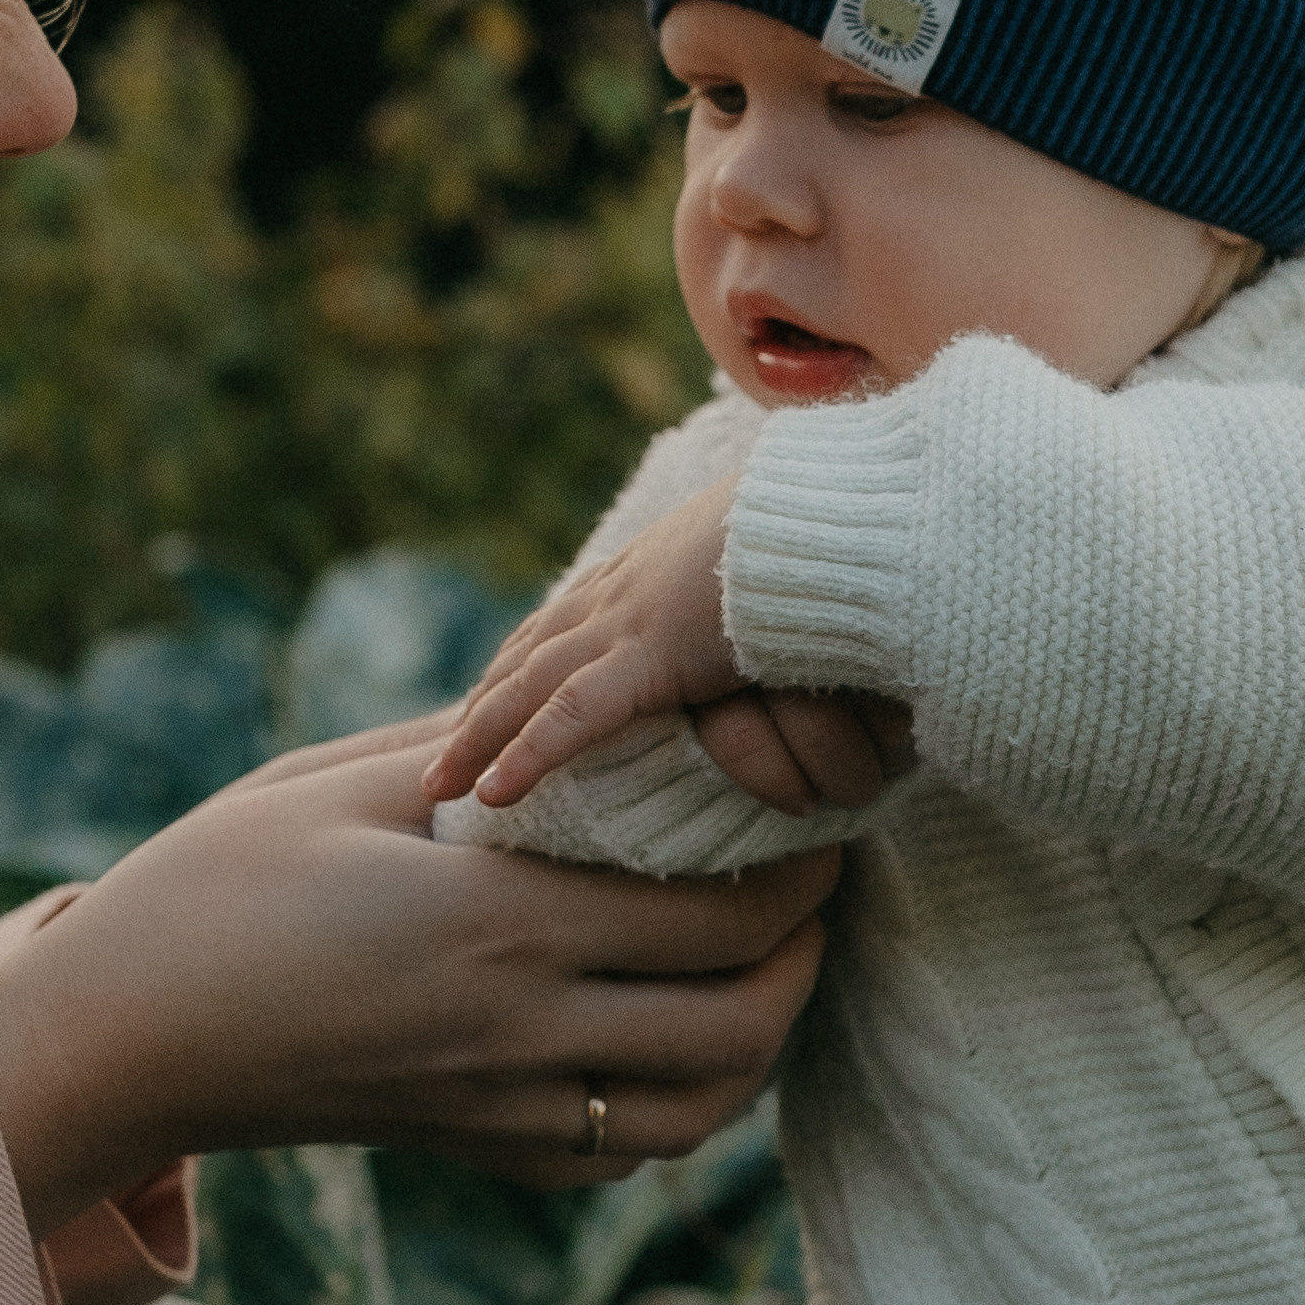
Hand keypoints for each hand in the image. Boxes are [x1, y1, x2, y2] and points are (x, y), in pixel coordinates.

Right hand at [0, 737, 836, 1228]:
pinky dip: (683, 1103)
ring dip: (762, 1035)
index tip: (812, 802)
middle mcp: (519, 1032)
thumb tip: (589, 697)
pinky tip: (675, 1036)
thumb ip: (480, 747)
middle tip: (817, 875)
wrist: (121, 1040)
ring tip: (770, 959)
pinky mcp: (475, 1148)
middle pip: (741, 1018)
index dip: (794, 865)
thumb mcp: (338, 783)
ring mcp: (501, 1107)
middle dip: (805, 947)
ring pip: (702, 1106)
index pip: (716, 911)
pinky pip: (623, 1150)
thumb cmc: (212, 889)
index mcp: (497, 924)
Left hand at [417, 483, 913, 820]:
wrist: (867, 511)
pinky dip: (527, 755)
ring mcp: (637, 616)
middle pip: (534, 653)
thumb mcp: (789, 579)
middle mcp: (631, 585)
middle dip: (482, 706)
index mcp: (659, 565)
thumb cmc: (849, 541)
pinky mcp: (657, 651)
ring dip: (478, 738)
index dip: (527, 663)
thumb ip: (759, 612)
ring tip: (437, 788)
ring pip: (531, 686)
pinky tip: (489, 793)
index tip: (492, 701)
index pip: (572, 618)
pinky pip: (573, 716)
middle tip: (438, 757)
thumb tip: (776, 651)